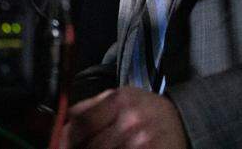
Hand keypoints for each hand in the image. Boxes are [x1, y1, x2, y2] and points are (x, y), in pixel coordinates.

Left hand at [62, 87, 187, 148]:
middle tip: (80, 148)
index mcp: (121, 100)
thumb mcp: (121, 98)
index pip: (79, 124)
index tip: (59, 145)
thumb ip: (90, 108)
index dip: (64, 140)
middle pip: (89, 147)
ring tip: (102, 147)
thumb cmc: (146, 111)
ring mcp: (142, 143)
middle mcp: (131, 121)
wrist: (183, 122)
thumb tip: (58, 123)